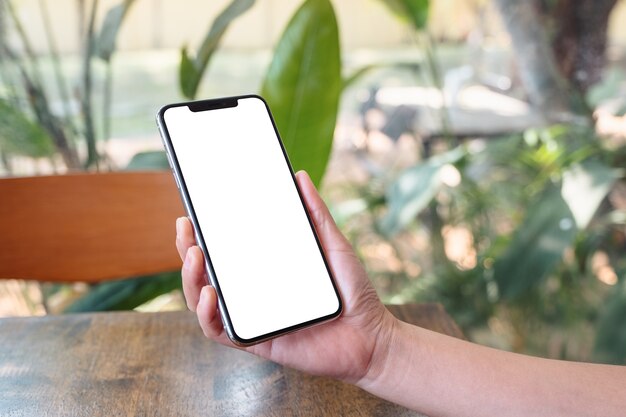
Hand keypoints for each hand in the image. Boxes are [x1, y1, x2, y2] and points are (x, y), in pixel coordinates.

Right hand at [175, 170, 395, 382]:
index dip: (203, 233)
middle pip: (207, 273)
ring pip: (204, 301)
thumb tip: (299, 176)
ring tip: (195, 256)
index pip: (225, 250)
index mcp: (265, 269)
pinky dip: (208, 315)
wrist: (372, 337)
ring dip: (191, 279)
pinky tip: (210, 294)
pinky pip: (222, 332)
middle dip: (188, 250)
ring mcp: (252, 317)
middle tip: (186, 228)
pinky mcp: (258, 342)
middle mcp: (252, 292)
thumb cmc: (352, 292)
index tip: (192, 212)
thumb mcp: (333, 245)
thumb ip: (316, 214)